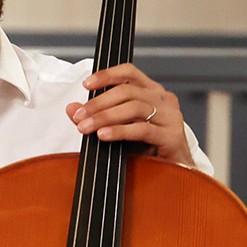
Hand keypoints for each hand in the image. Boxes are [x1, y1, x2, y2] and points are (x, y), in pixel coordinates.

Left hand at [67, 64, 192, 167]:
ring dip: (106, 117)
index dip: (107, 75)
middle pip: (127, 91)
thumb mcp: (119, 129)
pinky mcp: (172, 136)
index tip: (86, 84)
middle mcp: (164, 99)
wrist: (175, 173)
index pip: (129, 73)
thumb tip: (71, 108)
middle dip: (99, 103)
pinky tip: (104, 135)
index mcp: (153, 92)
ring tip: (87, 128)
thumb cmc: (148, 149)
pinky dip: (120, 131)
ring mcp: (171, 117)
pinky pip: (142, 129)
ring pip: (134, 108)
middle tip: (80, 116)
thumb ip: (96, 117)